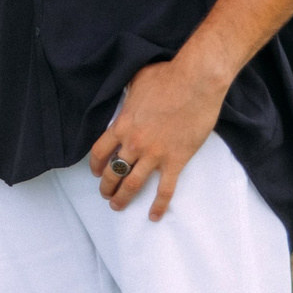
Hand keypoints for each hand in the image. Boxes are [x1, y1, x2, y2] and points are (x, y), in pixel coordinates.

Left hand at [89, 56, 228, 220]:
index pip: (100, 151)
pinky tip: (153, 216)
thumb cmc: (167, 76)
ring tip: (118, 206)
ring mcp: (155, 154)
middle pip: (114, 171)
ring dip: (123, 198)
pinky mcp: (176, 160)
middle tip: (106, 194)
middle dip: (107, 186)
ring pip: (133, 184)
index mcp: (122, 124)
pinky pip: (165, 189)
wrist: (197, 81)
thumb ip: (128, 94)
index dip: (95, 165)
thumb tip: (127, 94)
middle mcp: (134, 143)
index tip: (96, 172)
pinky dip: (159, 205)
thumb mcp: (137, 80)